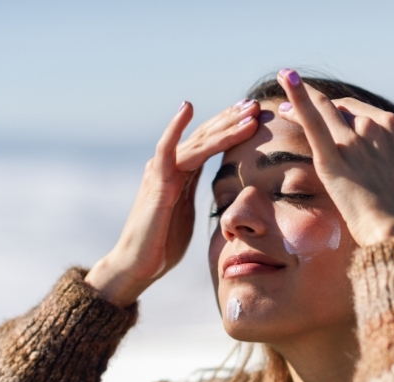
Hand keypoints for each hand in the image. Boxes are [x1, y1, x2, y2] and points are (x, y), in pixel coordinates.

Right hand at [85, 99, 260, 305]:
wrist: (137, 265)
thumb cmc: (162, 244)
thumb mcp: (188, 214)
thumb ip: (199, 196)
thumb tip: (222, 194)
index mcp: (181, 174)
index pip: (210, 144)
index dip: (232, 128)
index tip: (255, 116)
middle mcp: (170, 166)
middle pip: (205, 136)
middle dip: (232, 119)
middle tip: (256, 104)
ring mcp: (161, 172)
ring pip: (196, 142)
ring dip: (223, 126)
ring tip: (246, 112)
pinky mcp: (156, 183)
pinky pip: (166, 150)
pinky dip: (176, 128)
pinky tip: (187, 108)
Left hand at [276, 69, 393, 246]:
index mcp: (393, 127)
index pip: (361, 112)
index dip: (343, 112)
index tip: (330, 115)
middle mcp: (372, 127)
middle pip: (339, 110)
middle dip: (319, 107)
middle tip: (293, 108)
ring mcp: (351, 142)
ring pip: (322, 110)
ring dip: (300, 98)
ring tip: (283, 96)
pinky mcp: (331, 159)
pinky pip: (312, 122)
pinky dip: (298, 97)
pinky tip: (286, 78)